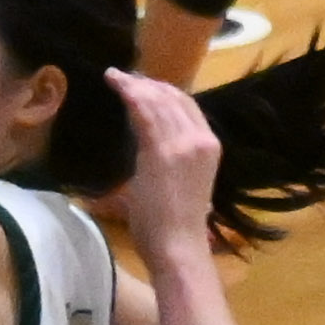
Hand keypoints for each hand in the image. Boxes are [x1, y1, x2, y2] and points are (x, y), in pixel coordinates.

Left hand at [103, 68, 222, 259]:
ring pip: (158, 102)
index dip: (164, 92)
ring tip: (115, 77)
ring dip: (135, 85)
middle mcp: (202, 139)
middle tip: (124, 77)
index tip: (143, 85)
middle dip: (148, 84)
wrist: (178, 246)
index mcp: (209, 146)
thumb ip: (168, 160)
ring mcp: (185, 143)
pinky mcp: (163, 151)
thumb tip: (148, 149)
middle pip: (174, 99)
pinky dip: (131, 95)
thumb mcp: (178, 183)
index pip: (187, 107)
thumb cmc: (174, 226)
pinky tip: (117, 85)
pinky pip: (146, 113)